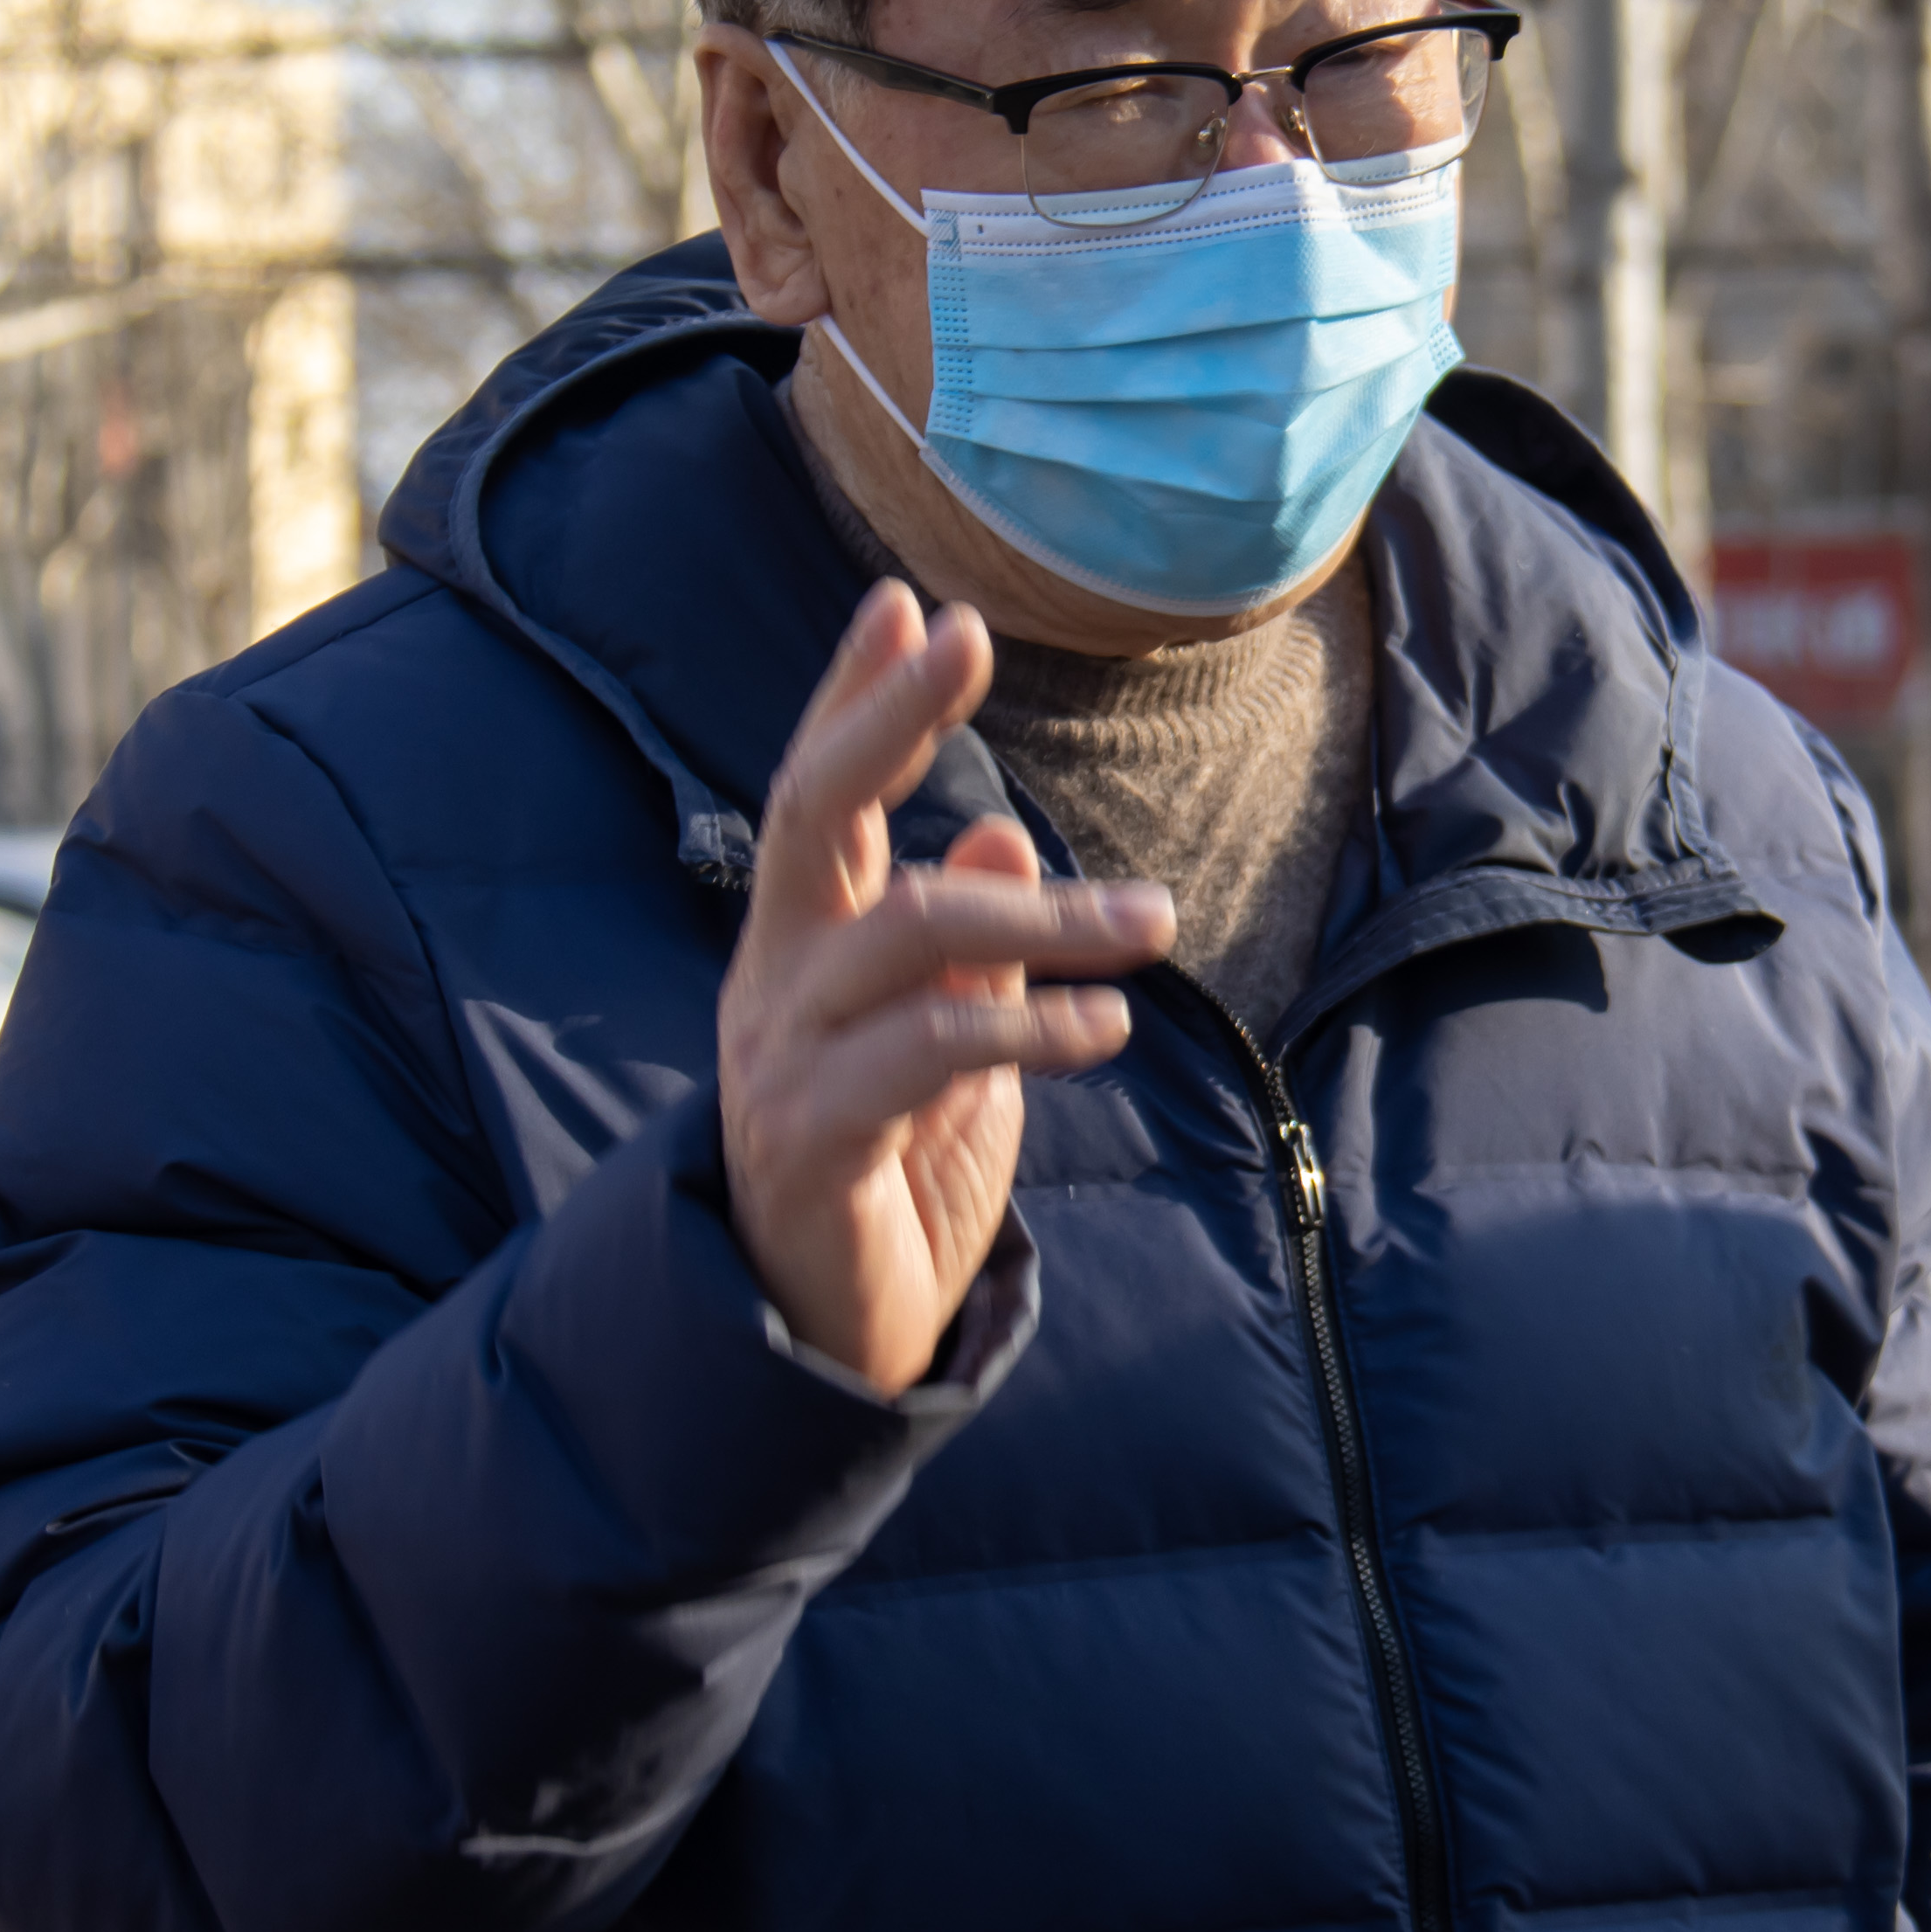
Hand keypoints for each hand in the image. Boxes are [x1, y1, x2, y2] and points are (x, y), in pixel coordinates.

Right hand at [717, 582, 1167, 1393]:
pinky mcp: (817, 1140)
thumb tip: (999, 829)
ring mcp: (784, 1057)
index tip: (905, 598)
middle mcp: (774, 980)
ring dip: (1046, 913)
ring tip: (1155, 921)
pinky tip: (1108, 1022)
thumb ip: (966, 946)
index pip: (815, 792)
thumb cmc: (890, 1169)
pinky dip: (1030, 1024)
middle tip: (963, 632)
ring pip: (908, 930)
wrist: (826, 1333)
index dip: (852, 695)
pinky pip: (931, 1052)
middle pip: (810, 813)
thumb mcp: (944, 1042)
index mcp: (798, 944)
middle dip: (882, 715)